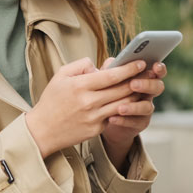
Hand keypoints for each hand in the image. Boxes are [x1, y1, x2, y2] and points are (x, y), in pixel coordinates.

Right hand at [25, 57, 146, 158]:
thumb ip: (80, 65)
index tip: (140, 62)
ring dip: (135, 95)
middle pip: (122, 90)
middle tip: (149, 72)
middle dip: (138, 79)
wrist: (42, 130)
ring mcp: (94, 118)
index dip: (129, 68)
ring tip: (143, 86)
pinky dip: (124, 108)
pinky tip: (130, 101)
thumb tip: (98, 65)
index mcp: (80, 86)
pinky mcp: (96, 130)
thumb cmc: (51, 100)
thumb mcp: (60, 76)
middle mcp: (89, 102)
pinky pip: (115, 117)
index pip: (111, 76)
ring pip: (123, 104)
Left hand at [100, 58, 165, 170]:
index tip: (155, 66)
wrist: (106, 116)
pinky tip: (112, 118)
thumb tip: (110, 62)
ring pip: (147, 107)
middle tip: (133, 84)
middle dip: (147, 85)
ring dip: (134, 107)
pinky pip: (135, 122)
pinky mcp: (140, 123)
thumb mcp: (108, 79)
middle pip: (157, 87)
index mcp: (144, 78)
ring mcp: (146, 109)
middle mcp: (148, 93)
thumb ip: (110, 70)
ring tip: (119, 108)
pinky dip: (124, 120)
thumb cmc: (109, 91)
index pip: (156, 71)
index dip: (159, 69)